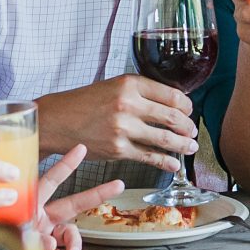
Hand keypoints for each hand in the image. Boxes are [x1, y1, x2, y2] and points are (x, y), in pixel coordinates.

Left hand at [30, 144, 118, 249]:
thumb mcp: (4, 232)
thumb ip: (28, 236)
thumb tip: (49, 242)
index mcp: (28, 201)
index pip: (51, 179)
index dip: (67, 164)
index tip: (82, 148)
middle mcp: (38, 215)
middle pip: (73, 203)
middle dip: (97, 195)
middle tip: (118, 184)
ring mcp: (42, 233)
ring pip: (69, 234)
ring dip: (73, 245)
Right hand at [37, 75, 197, 167]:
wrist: (57, 121)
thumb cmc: (84, 103)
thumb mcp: (113, 86)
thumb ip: (140, 92)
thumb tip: (171, 104)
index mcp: (129, 84)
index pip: (172, 94)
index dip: (186, 105)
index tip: (189, 110)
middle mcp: (128, 105)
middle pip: (173, 117)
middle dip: (188, 127)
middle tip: (192, 131)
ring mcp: (124, 129)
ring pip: (165, 139)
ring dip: (183, 145)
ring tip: (190, 147)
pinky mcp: (118, 149)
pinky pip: (150, 156)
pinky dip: (166, 162)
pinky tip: (174, 164)